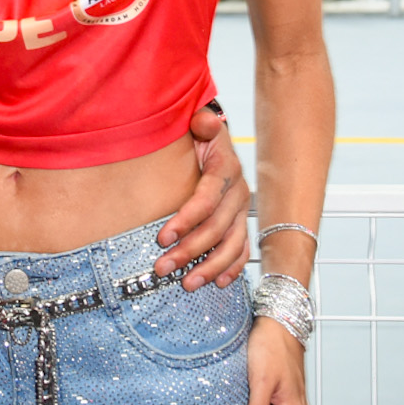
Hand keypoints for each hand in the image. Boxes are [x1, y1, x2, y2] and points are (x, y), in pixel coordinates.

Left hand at [158, 103, 250, 288]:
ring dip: (209, 267)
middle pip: (216, 228)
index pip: (206, 200)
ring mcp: (241, 210)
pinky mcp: (241, 222)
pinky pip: (242, 249)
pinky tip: (218, 283)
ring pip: (231, 245)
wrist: (214, 138)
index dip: (185, 220)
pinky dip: (232, 267)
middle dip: (189, 251)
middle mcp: (238, 192)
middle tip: (162, 267)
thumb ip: (202, 123)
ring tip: (186, 283)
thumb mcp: (199, 123)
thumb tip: (204, 120)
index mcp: (226, 169)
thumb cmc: (200, 134)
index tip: (162, 237)